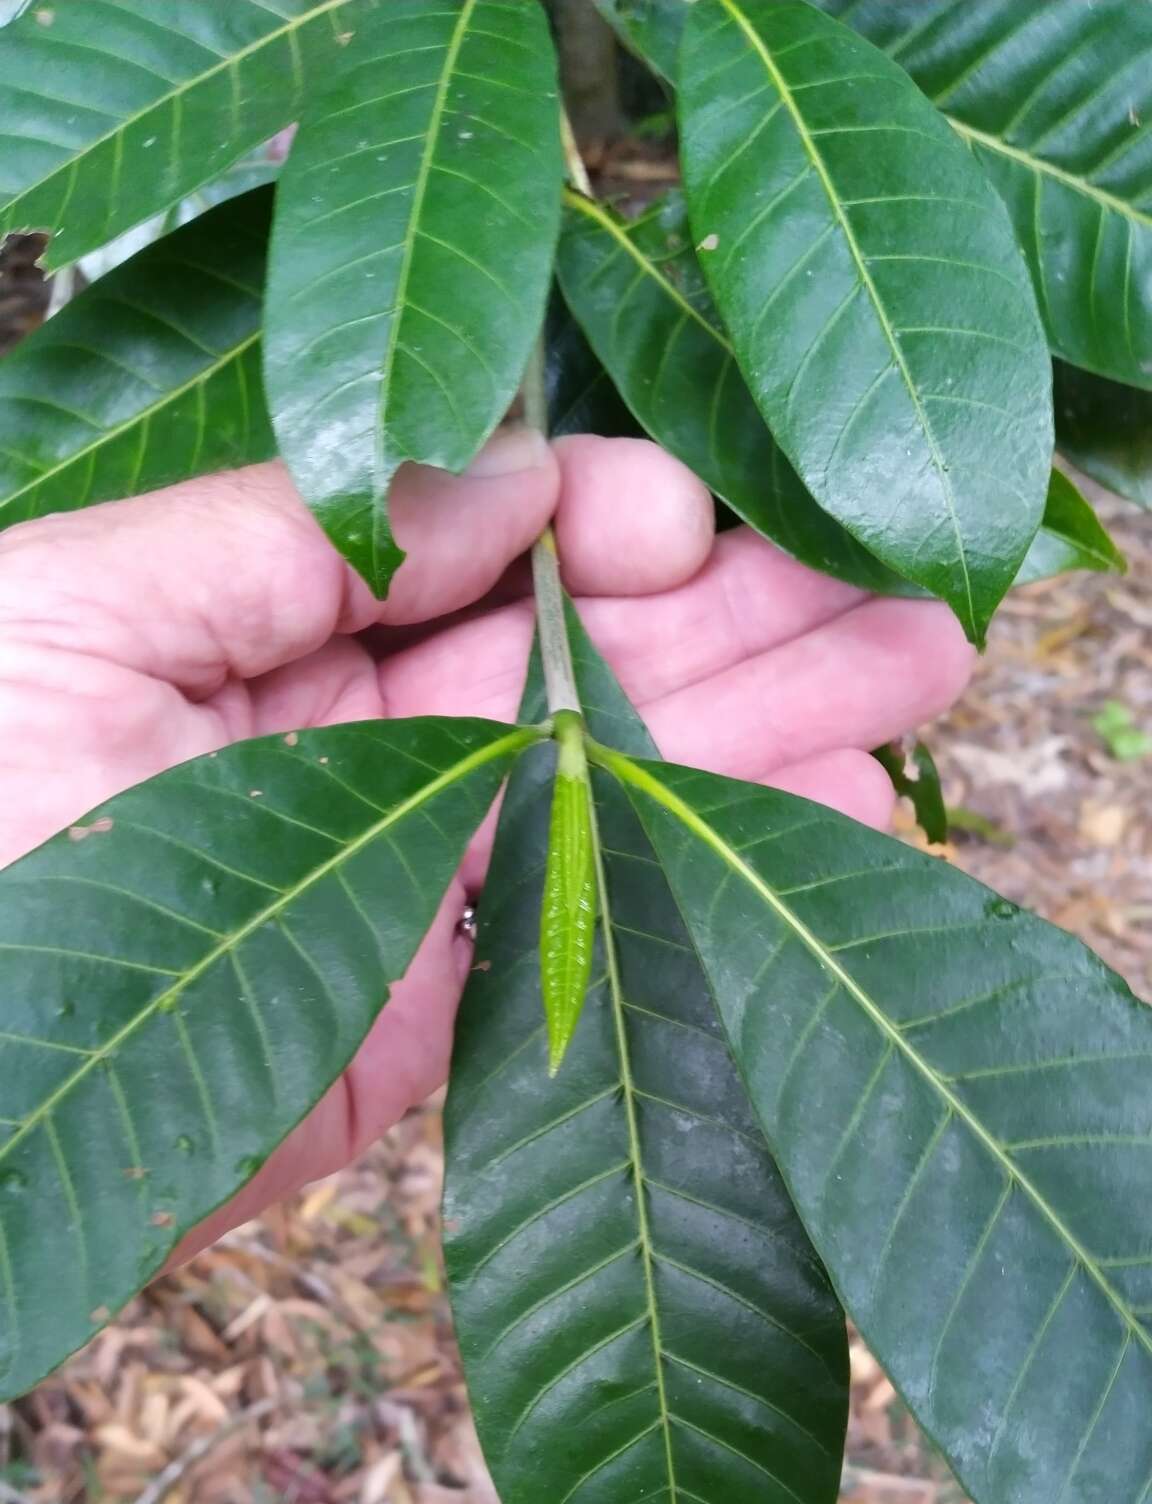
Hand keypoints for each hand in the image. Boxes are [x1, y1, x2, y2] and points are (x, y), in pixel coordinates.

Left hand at [0, 433, 971, 1249]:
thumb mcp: (63, 608)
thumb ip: (281, 529)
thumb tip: (505, 475)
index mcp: (254, 627)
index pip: (463, 552)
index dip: (590, 525)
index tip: (690, 516)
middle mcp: (346, 747)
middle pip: (573, 661)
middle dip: (738, 613)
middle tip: (893, 576)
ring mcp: (400, 880)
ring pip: (612, 782)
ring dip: (771, 724)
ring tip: (919, 666)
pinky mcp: (432, 1014)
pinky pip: (595, 920)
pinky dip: (716, 869)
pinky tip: (838, 806)